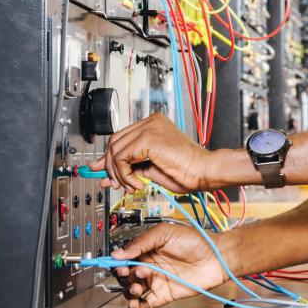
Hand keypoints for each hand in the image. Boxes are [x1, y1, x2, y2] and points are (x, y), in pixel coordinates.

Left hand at [90, 112, 213, 192]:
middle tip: (114, 184)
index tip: (102, 172)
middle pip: (114, 141)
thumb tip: (108, 176)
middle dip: (110, 166)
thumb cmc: (187, 171)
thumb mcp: (151, 169)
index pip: (122, 138)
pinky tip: (137, 183)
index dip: (109, 158)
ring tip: (132, 186)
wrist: (204, 171)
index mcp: (154, 125)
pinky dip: (125, 174)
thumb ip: (130, 168)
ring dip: (119, 174)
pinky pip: (122, 157)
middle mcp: (150, 121)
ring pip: (115, 149)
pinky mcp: (148, 137)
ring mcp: (149, 127)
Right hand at [112, 223, 229, 307]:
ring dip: (129, 290)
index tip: (114, 262)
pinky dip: (136, 307)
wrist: (215, 257)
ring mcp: (156, 281)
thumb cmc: (195, 240)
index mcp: (147, 249)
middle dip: (122, 275)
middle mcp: (149, 266)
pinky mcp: (163, 295)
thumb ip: (141, 242)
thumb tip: (119, 253)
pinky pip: (144, 305)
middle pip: (125, 275)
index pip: (125, 257)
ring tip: (137, 286)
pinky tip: (135, 303)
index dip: (117, 261)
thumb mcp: (165, 232)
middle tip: (129, 272)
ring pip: (132, 290)